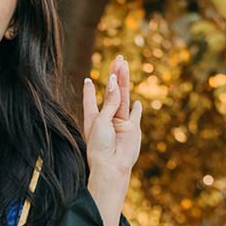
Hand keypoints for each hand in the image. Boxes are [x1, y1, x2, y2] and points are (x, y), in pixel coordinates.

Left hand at [82, 55, 142, 182]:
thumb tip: (114, 81)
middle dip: (114, 76)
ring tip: (124, 65)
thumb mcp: (101, 120)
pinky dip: (137, 109)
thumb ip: (110, 101)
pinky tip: (137, 102)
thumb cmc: (100, 146)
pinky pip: (135, 116)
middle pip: (111, 94)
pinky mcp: (133, 129)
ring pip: (124, 99)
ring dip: (124, 82)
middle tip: (118, 59)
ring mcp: (121, 124)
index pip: (90, 100)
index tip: (88, 80)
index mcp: (93, 119)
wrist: (112, 166)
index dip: (89, 90)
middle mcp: (107, 120)